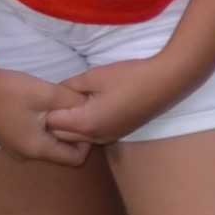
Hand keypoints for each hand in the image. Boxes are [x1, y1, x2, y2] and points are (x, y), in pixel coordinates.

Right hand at [0, 62, 88, 165]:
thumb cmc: (9, 91)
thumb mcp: (48, 93)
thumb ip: (74, 102)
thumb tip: (93, 107)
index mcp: (36, 150)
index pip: (77, 159)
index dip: (87, 140)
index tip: (87, 119)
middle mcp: (25, 155)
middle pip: (62, 152)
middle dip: (73, 134)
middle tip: (75, 111)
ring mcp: (13, 148)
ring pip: (48, 144)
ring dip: (57, 128)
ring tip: (58, 106)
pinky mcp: (7, 138)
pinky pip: (35, 138)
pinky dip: (43, 126)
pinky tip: (41, 107)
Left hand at [41, 49, 191, 151]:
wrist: (167, 81)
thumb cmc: (130, 76)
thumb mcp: (93, 76)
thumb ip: (68, 87)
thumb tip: (55, 93)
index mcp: (85, 123)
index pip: (51, 122)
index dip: (48, 107)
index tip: (51, 93)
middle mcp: (94, 137)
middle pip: (59, 135)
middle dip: (56, 118)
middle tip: (61, 98)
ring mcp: (107, 138)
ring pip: (74, 138)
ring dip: (70, 123)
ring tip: (76, 103)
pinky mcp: (117, 134)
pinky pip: (90, 135)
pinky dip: (84, 125)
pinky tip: (92, 107)